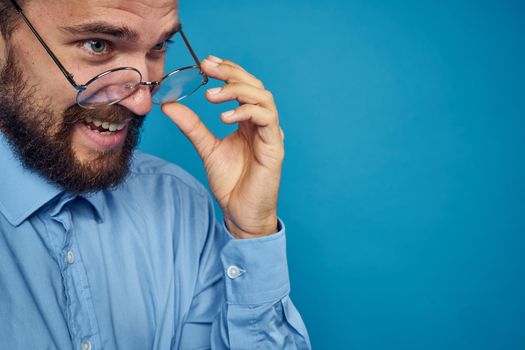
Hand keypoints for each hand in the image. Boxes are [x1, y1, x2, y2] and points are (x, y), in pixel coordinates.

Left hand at [162, 55, 283, 238]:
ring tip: (211, 96)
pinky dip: (246, 112)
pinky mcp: (275, 147)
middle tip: (207, 67)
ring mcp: (270, 134)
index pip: (242, 86)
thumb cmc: (230, 182)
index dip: (227, 70)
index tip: (205, 62)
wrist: (241, 212)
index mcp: (248, 121)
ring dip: (238, 90)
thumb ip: (191, 125)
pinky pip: (266, 120)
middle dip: (231, 73)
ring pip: (263, 98)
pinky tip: (225, 117)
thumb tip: (169, 104)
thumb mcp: (206, 148)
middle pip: (254, 86)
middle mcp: (261, 123)